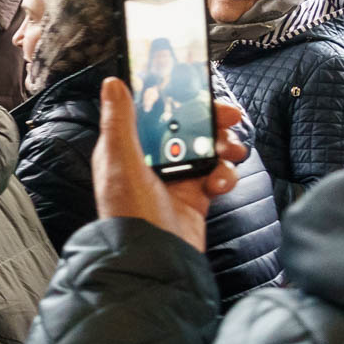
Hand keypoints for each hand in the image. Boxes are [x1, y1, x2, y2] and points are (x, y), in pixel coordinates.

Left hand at [91, 77, 246, 252]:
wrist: (156, 260)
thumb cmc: (130, 214)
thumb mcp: (121, 163)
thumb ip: (120, 122)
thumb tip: (113, 83)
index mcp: (128, 148)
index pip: (154, 111)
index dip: (176, 96)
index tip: (198, 85)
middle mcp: (152, 160)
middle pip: (188, 126)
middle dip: (211, 119)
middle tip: (230, 116)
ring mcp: (176, 178)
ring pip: (208, 148)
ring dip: (224, 145)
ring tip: (230, 150)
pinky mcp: (196, 195)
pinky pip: (218, 175)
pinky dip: (224, 176)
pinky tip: (217, 186)